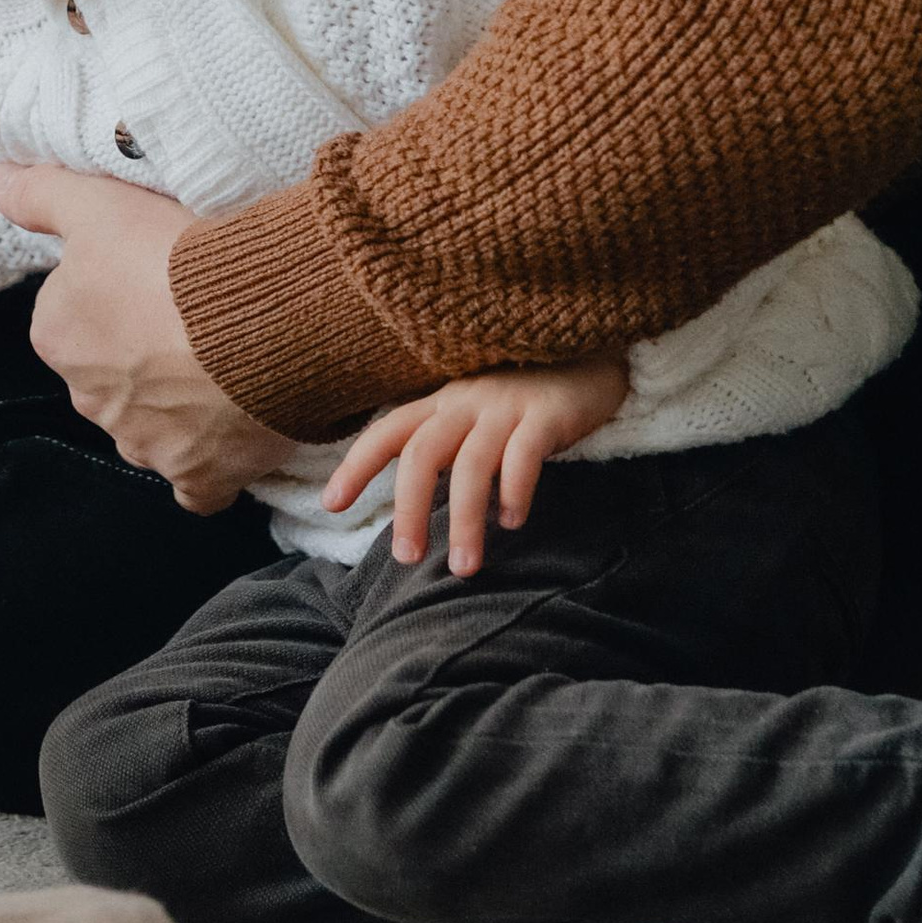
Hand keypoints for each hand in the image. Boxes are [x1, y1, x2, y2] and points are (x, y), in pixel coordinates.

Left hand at [0, 160, 291, 515]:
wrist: (264, 320)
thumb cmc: (175, 258)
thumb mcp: (98, 203)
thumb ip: (40, 194)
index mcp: (57, 337)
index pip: (76, 315)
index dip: (118, 292)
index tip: (157, 274)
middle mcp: (89, 401)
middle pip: (112, 374)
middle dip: (144, 353)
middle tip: (196, 314)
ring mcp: (143, 446)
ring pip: (151, 425)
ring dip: (179, 404)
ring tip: (228, 360)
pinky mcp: (197, 478)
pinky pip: (196, 482)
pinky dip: (208, 463)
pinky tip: (232, 432)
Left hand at [324, 356, 631, 575]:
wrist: (591, 356)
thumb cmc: (527, 397)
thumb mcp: (476, 414)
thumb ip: (447, 447)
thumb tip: (415, 505)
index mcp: (443, 402)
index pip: (388, 430)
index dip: (356, 464)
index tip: (330, 504)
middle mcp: (467, 401)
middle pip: (423, 453)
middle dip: (410, 508)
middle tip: (407, 558)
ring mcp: (507, 406)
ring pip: (472, 464)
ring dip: (465, 519)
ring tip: (465, 566)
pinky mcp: (548, 414)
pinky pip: (524, 454)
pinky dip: (514, 490)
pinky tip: (512, 522)